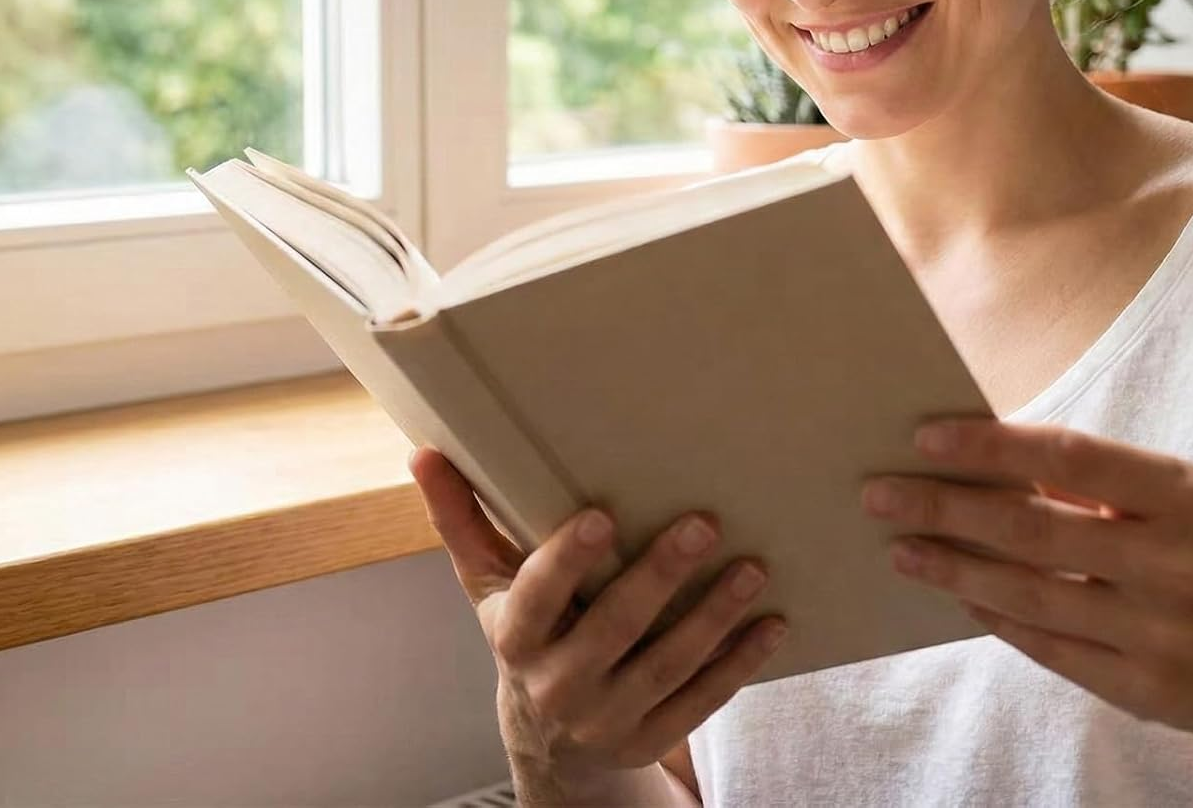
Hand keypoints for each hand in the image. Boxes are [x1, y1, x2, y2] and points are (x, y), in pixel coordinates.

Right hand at [408, 447, 787, 786]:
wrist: (548, 739)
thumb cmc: (524, 629)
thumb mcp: (486, 582)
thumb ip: (461, 518)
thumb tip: (421, 453)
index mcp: (515, 637)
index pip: (537, 598)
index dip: (566, 561)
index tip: (601, 517)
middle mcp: (558, 686)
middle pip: (612, 630)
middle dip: (658, 578)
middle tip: (703, 523)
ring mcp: (607, 720)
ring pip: (665, 668)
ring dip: (712, 618)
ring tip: (752, 568)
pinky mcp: (650, 740)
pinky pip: (700, 704)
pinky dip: (739, 665)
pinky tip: (771, 625)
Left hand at [860, 419, 1192, 746]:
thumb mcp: (1178, 498)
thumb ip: (1094, 479)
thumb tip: (982, 449)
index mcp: (1184, 495)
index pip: (1070, 458)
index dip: (993, 447)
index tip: (924, 437)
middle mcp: (1178, 563)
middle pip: (1036, 532)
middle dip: (947, 510)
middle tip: (879, 494)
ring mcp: (1165, 635)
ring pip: (1032, 597)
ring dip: (955, 569)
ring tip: (901, 548)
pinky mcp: (1148, 693)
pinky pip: (1051, 650)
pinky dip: (995, 618)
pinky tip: (956, 593)